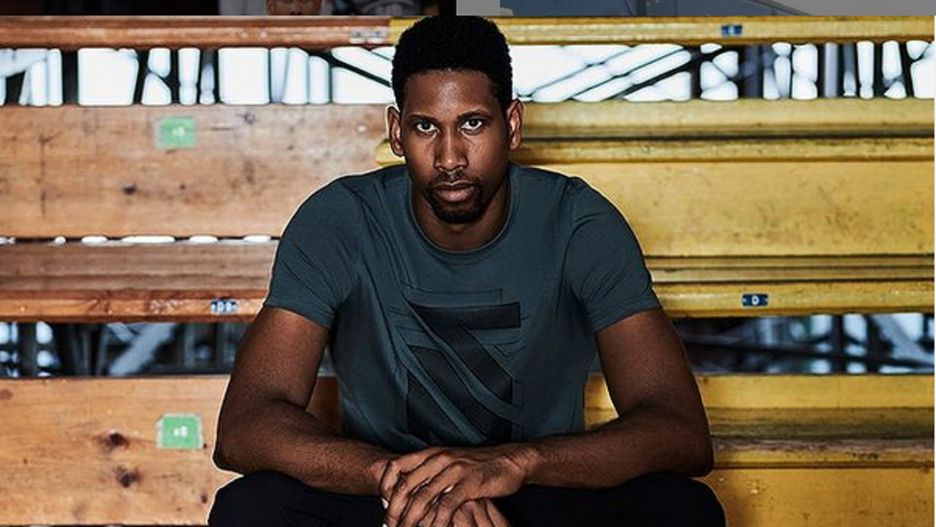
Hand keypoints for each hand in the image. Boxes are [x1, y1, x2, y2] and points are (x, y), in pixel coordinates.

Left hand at [378, 445, 534, 526]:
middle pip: (405, 486)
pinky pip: (446, 507)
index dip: (384, 486)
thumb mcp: (450, 464)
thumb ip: (430, 474)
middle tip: (390, 526)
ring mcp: (453, 471)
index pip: (396, 466)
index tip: (382, 504)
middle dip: (394, 511)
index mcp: (431, 453)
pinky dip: (435, 523)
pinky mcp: (468, 484)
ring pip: (422, 499)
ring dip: (410, 521)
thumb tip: (408, 492)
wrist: (509, 461)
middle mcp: (439, 459)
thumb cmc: (478, 467)